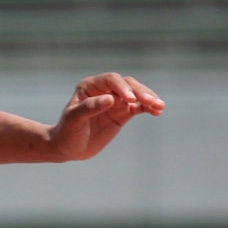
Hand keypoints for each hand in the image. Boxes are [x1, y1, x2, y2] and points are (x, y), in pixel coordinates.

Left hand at [49, 73, 163, 160]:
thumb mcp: (74, 120)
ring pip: (136, 94)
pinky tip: (157, 111)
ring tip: (159, 106)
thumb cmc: (67, 132)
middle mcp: (104, 90)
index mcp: (90, 86)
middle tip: (151, 102)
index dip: (122, 87)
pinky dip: (148, 108)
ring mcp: (115, 101)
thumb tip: (109, 98)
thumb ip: (90, 108)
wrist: (68, 147)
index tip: (130, 99)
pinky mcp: (122, 113)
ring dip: (148, 99)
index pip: (111, 80)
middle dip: (140, 92)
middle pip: (127, 85)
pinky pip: (138, 107)